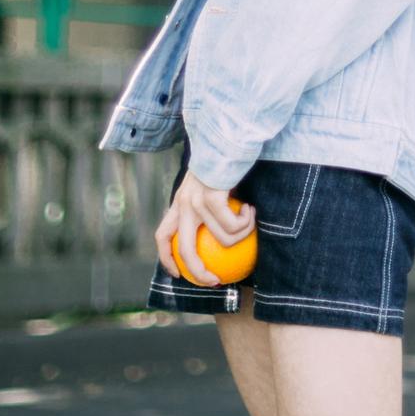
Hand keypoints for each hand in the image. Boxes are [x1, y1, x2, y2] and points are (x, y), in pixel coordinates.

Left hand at [155, 169, 254, 285]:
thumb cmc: (226, 159)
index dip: (166, 258)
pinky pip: (234, 225)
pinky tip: (252, 209)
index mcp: (179, 201)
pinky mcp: (212, 197)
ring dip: (243, 234)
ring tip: (250, 218)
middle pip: (184, 249)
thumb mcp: (211, 184)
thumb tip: (222, 233)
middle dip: (198, 272)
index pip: (162, 234)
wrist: (229, 135)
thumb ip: (210, 204)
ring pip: (222, 238)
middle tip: (216, 280)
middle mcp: (184, 203)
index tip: (178, 274)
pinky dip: (247, 222)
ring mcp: (197, 200)